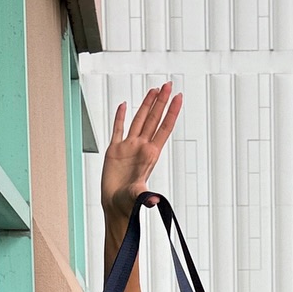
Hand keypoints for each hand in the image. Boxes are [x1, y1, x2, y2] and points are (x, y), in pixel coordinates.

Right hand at [101, 83, 182, 220]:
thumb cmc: (128, 204)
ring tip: (154, 90)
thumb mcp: (138, 198)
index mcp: (150, 154)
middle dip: (161, 101)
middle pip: (154, 119)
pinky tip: (123, 105)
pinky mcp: (114, 150)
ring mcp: (128, 147)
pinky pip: (118, 129)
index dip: (171, 112)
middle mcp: (141, 147)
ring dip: (146, 105)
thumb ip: (145, 196)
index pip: (164, 128)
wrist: (115, 207)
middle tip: (169, 84)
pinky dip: (120, 116)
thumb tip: (153, 200)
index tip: (178, 96)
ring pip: (139, 120)